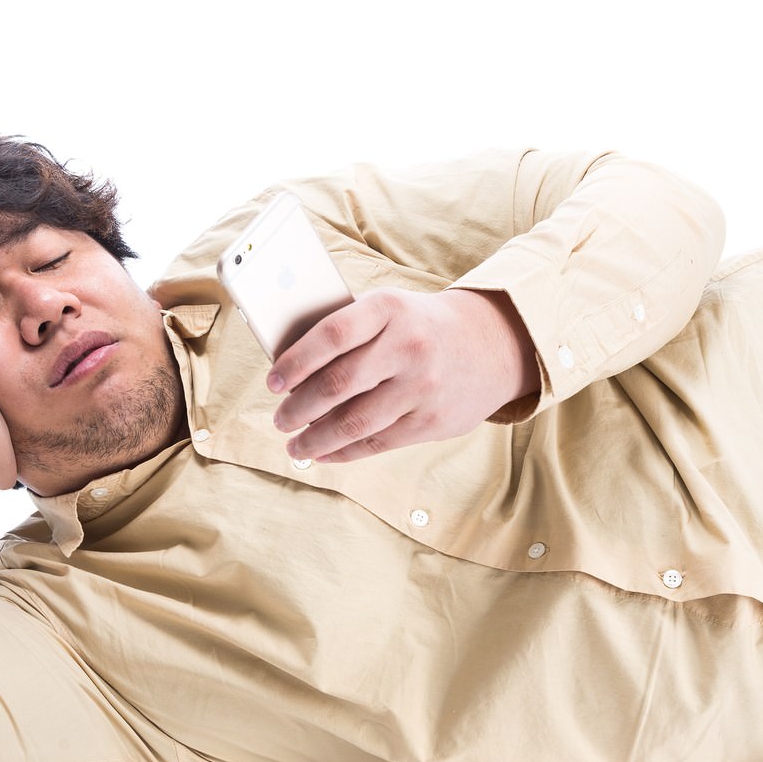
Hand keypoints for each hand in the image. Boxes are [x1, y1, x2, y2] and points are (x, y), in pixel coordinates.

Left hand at [268, 288, 538, 462]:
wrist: (490, 344)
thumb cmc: (417, 326)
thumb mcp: (388, 309)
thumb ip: (344, 331)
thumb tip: (288, 371)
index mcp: (390, 308)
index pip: (332, 334)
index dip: (296, 362)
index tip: (272, 383)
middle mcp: (409, 346)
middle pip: (338, 384)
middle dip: (298, 409)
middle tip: (280, 419)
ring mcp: (423, 386)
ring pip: (354, 422)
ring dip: (316, 440)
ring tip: (296, 446)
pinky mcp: (433, 422)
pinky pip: (377, 443)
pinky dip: (344, 452)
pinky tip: (326, 453)